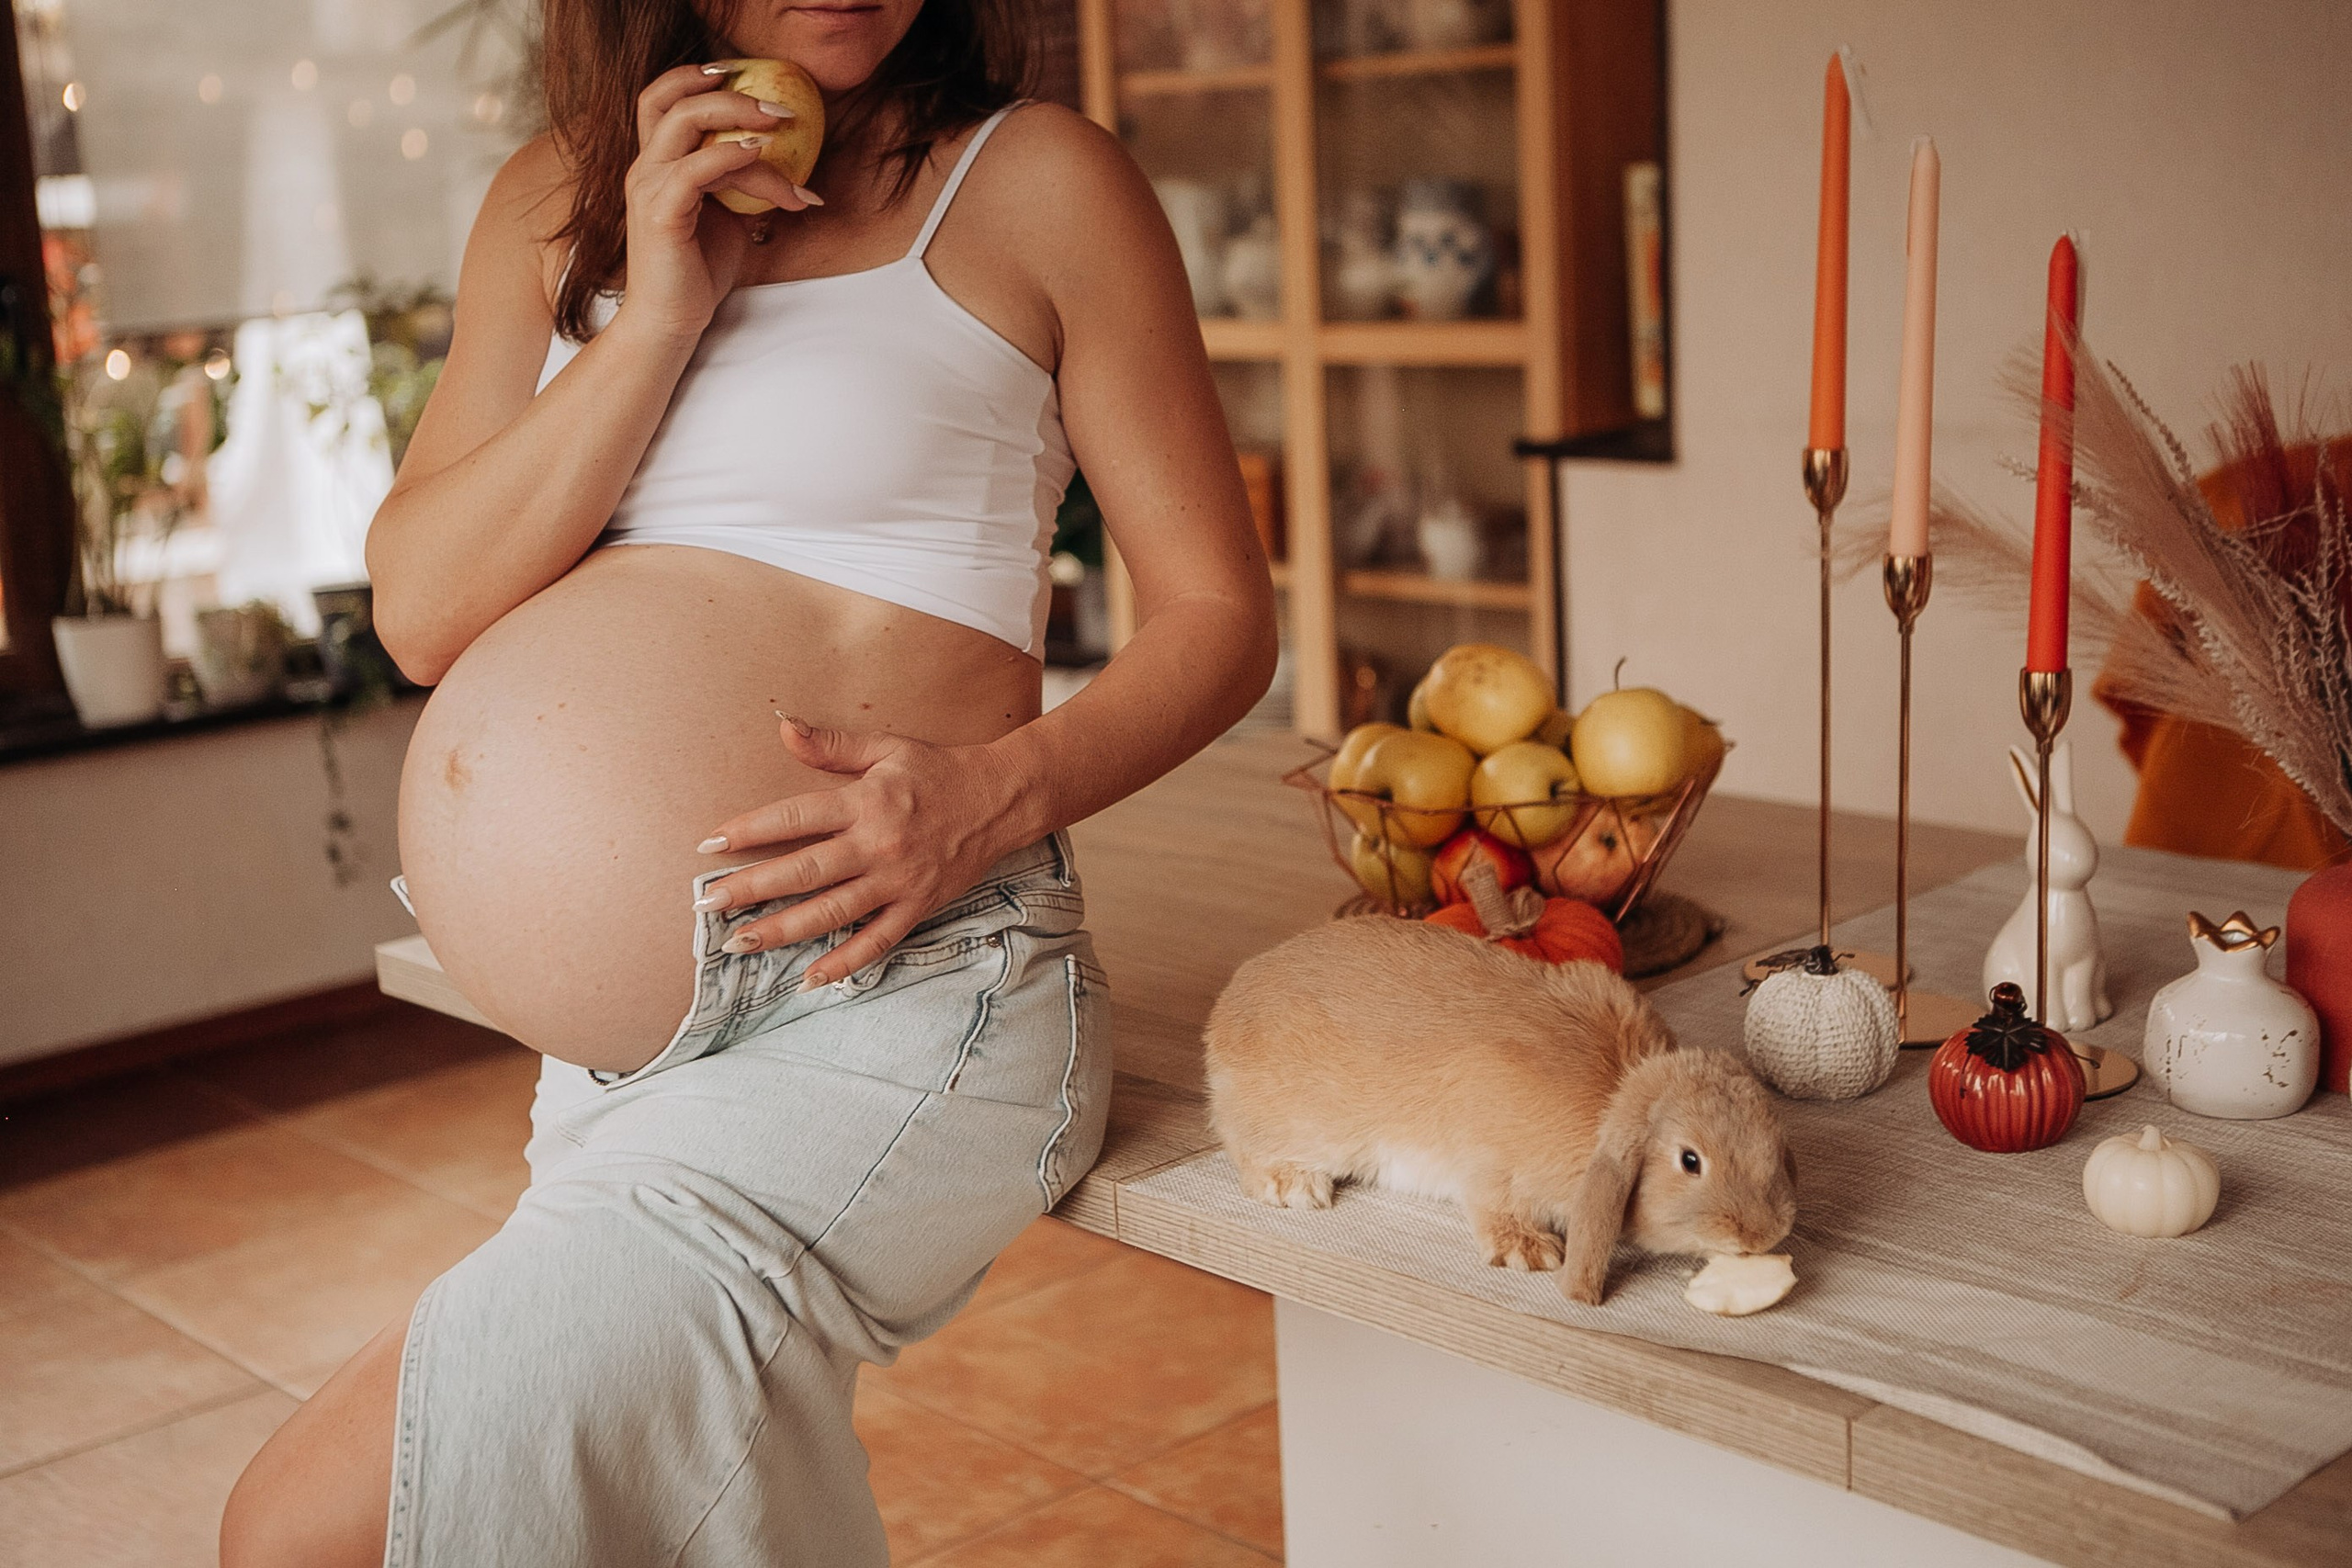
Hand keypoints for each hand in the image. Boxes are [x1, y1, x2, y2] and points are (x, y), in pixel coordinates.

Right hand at [617, 63, 819, 343]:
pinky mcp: (660, 211)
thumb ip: (743, 186)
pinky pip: (696, 168)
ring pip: (687, 124)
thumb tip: (787, 167)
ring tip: (783, 128)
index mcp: (656, 164)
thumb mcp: (729, 219)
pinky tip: (763, 158)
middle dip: (728, 92)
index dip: (696, 77)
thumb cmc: (698, 273)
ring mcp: (648, 186)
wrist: (672, 322)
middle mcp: (645, 167)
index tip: (743, 74)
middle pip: (671, 99)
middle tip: (780, 106)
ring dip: (740, 118)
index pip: (663, 99)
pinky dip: (733, 156)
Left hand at [694, 717, 1034, 987]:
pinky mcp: (918, 907)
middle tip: (707, 904)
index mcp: (866, 802)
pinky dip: (843, 963)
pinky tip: (808, 979)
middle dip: (751, 888)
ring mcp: (898, 881)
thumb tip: (783, 728)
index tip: (710, 843)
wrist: (1003, 799)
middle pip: (804, 872)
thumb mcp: (887, 747)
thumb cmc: (939, 770)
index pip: (795, 818)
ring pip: (832, 912)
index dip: (750, 830)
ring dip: (783, 930)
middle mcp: (878, 845)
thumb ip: (833, 744)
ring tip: (739, 943)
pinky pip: (877, 942)